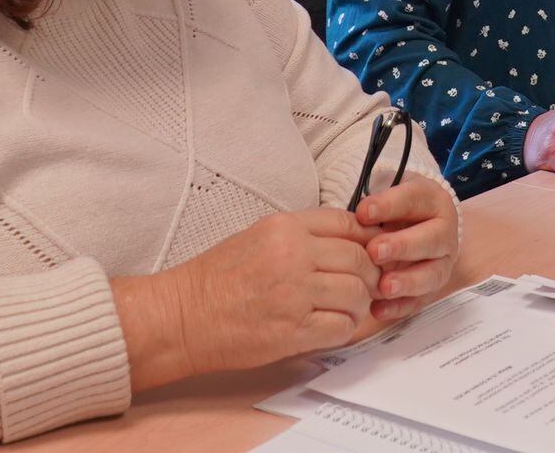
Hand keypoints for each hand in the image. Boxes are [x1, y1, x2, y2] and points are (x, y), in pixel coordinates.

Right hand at [115, 209, 380, 389]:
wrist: (182, 316)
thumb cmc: (216, 279)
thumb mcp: (259, 237)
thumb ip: (302, 236)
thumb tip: (348, 242)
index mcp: (285, 227)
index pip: (349, 224)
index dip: (369, 240)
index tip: (372, 253)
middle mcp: (294, 254)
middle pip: (360, 260)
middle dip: (370, 276)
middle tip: (366, 288)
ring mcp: (294, 293)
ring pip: (357, 294)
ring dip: (360, 306)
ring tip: (347, 311)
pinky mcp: (293, 330)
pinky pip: (342, 327)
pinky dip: (345, 330)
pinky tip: (332, 328)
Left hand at [356, 179, 459, 320]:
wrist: (418, 224)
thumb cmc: (396, 208)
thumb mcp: (387, 194)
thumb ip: (374, 204)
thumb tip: (357, 218)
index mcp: (432, 200)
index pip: (414, 199)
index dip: (389, 205)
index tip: (363, 213)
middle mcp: (443, 231)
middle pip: (431, 239)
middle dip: (403, 246)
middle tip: (375, 251)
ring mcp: (442, 261)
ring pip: (433, 274)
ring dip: (408, 282)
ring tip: (383, 287)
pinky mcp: (433, 288)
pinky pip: (420, 301)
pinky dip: (399, 307)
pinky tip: (378, 309)